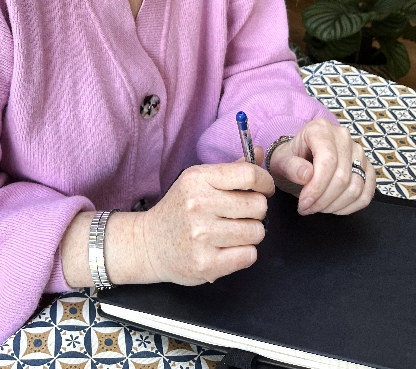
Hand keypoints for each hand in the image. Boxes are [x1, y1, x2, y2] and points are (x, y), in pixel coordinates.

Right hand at [137, 153, 273, 284]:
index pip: (248, 175)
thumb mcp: (198, 181)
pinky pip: (249, 255)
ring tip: (232, 232)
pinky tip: (228, 248)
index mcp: (197, 178)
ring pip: (257, 232)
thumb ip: (231, 169)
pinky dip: (244, 253)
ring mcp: (202, 236)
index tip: (264, 189)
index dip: (265, 182)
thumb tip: (258, 152)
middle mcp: (198, 204)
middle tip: (241, 214)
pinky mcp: (206, 264)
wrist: (150, 243)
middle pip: (258, 205)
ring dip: (250, 233)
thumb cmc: (180, 209)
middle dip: (256, 211)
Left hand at [268, 118, 375, 215]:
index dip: (317, 187)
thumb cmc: (290, 158)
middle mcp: (343, 136)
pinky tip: (333, 208)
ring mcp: (359, 151)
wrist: (299, 158)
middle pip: (343, 176)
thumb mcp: (281, 161)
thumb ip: (291, 167)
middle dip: (324, 200)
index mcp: (320, 129)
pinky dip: (351, 206)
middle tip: (308, 209)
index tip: (304, 203)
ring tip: (318, 208)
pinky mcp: (367, 167)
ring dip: (336, 205)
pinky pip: (367, 193)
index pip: (328, 161)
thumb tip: (307, 175)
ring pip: (356, 187)